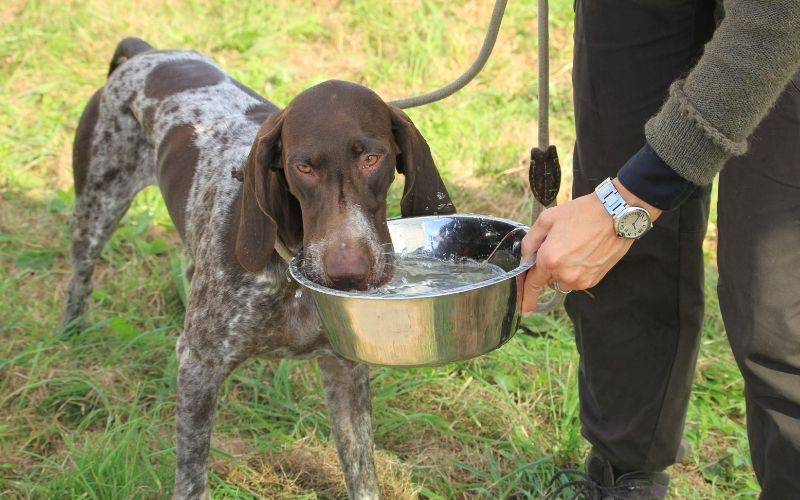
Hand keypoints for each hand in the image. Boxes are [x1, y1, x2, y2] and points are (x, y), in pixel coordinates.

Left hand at [519, 179, 660, 313]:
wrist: (616, 216)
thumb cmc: (581, 214)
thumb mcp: (547, 219)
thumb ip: (530, 241)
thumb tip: (524, 258)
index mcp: (549, 259)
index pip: (532, 283)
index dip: (527, 296)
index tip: (524, 309)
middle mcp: (564, 274)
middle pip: (547, 279)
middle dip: (547, 266)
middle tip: (559, 244)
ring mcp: (580, 280)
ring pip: (562, 280)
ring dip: (562, 269)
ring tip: (574, 247)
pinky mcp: (593, 280)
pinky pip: (576, 280)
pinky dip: (576, 270)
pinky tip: (584, 253)